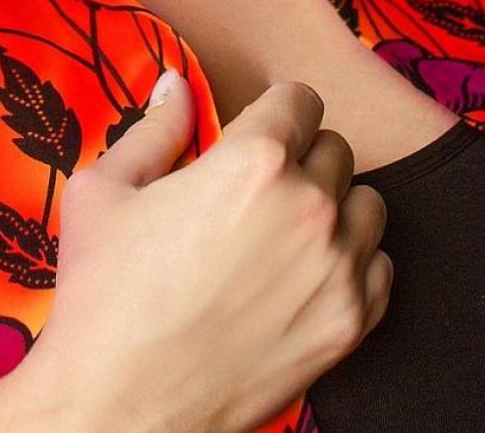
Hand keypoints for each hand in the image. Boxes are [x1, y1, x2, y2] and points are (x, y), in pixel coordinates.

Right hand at [27, 71, 391, 432]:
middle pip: (334, 148)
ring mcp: (337, 270)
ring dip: (333, 208)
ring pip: (366, 204)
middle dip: (298, 159)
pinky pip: (380, 268)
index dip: (272, 112)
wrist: (120, 408)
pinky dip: (351, 265)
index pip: (300, 99)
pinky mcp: (349, 325)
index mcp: (254, 160)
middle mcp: (309, 206)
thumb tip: (176, 84)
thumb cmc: (104, 295)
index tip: (252, 136)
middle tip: (256, 192)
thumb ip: (154, 127)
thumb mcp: (104, 189)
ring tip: (284, 233)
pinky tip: (303, 277)